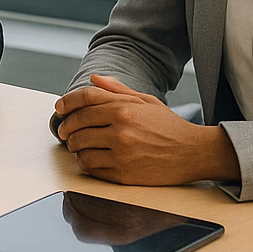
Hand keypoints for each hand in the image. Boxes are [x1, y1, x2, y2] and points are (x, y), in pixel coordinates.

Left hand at [54, 74, 238, 185]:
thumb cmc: (169, 126)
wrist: (193, 153)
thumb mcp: (146, 101)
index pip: (84, 99)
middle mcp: (120, 128)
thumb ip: (117, 90)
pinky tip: (91, 159)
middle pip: (77, 125)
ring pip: (80, 149)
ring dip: (75, 148)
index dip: (67, 102)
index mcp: (124, 107)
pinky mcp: (123, 173)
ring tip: (79, 147)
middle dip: (66, 128)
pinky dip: (86, 163)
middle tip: (65, 132)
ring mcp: (121, 152)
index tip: (59, 109)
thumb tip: (94, 78)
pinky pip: (91, 168)